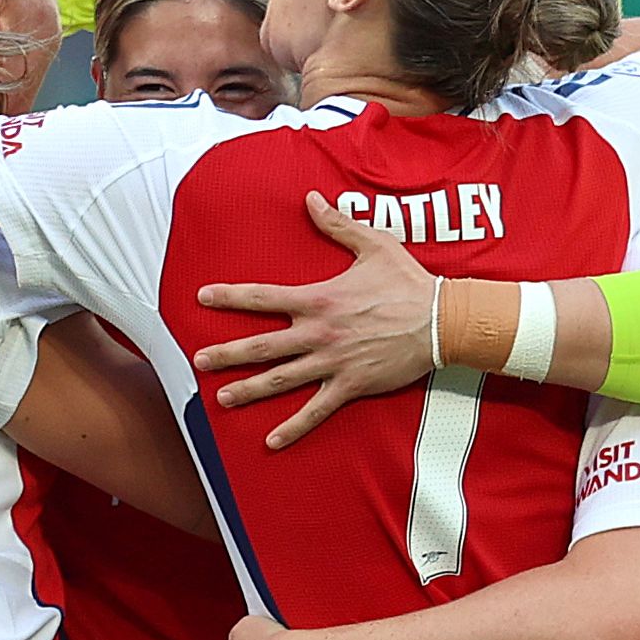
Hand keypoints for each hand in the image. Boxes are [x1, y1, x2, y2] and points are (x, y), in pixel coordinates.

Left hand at [192, 197, 441, 448]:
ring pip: (282, 380)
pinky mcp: (351, 385)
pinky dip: (293, 427)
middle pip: (263, 345)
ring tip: (221, 398)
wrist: (441, 321)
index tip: (202, 298)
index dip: (230, 297)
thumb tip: (312, 198)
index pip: (263, 297)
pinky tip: (271, 441)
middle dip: (227, 353)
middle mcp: (319, 333)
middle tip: (198, 360)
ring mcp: (333, 362)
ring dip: (249, 390)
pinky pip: (316, 410)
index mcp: (319, 299)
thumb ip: (337, 224)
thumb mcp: (374, 244)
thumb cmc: (409, 282)